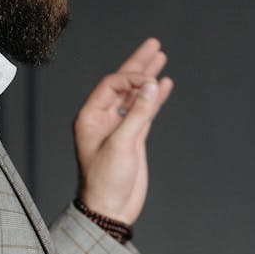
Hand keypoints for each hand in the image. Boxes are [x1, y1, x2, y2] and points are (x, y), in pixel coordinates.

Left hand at [74, 38, 174, 224]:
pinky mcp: (133, 138)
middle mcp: (103, 118)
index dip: (131, 77)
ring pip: (136, 96)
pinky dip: (155, 99)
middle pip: (123, 84)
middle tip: (154, 45)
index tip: (150, 78)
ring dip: (148, 78)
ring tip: (161, 58)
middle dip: (138, 64)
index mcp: (90, 117)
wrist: (110, 209)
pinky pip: (145, 111)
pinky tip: (164, 86)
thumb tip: (153, 85)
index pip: (112, 85)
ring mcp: (119, 127)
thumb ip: (139, 113)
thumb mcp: (122, 145)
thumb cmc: (105, 181)